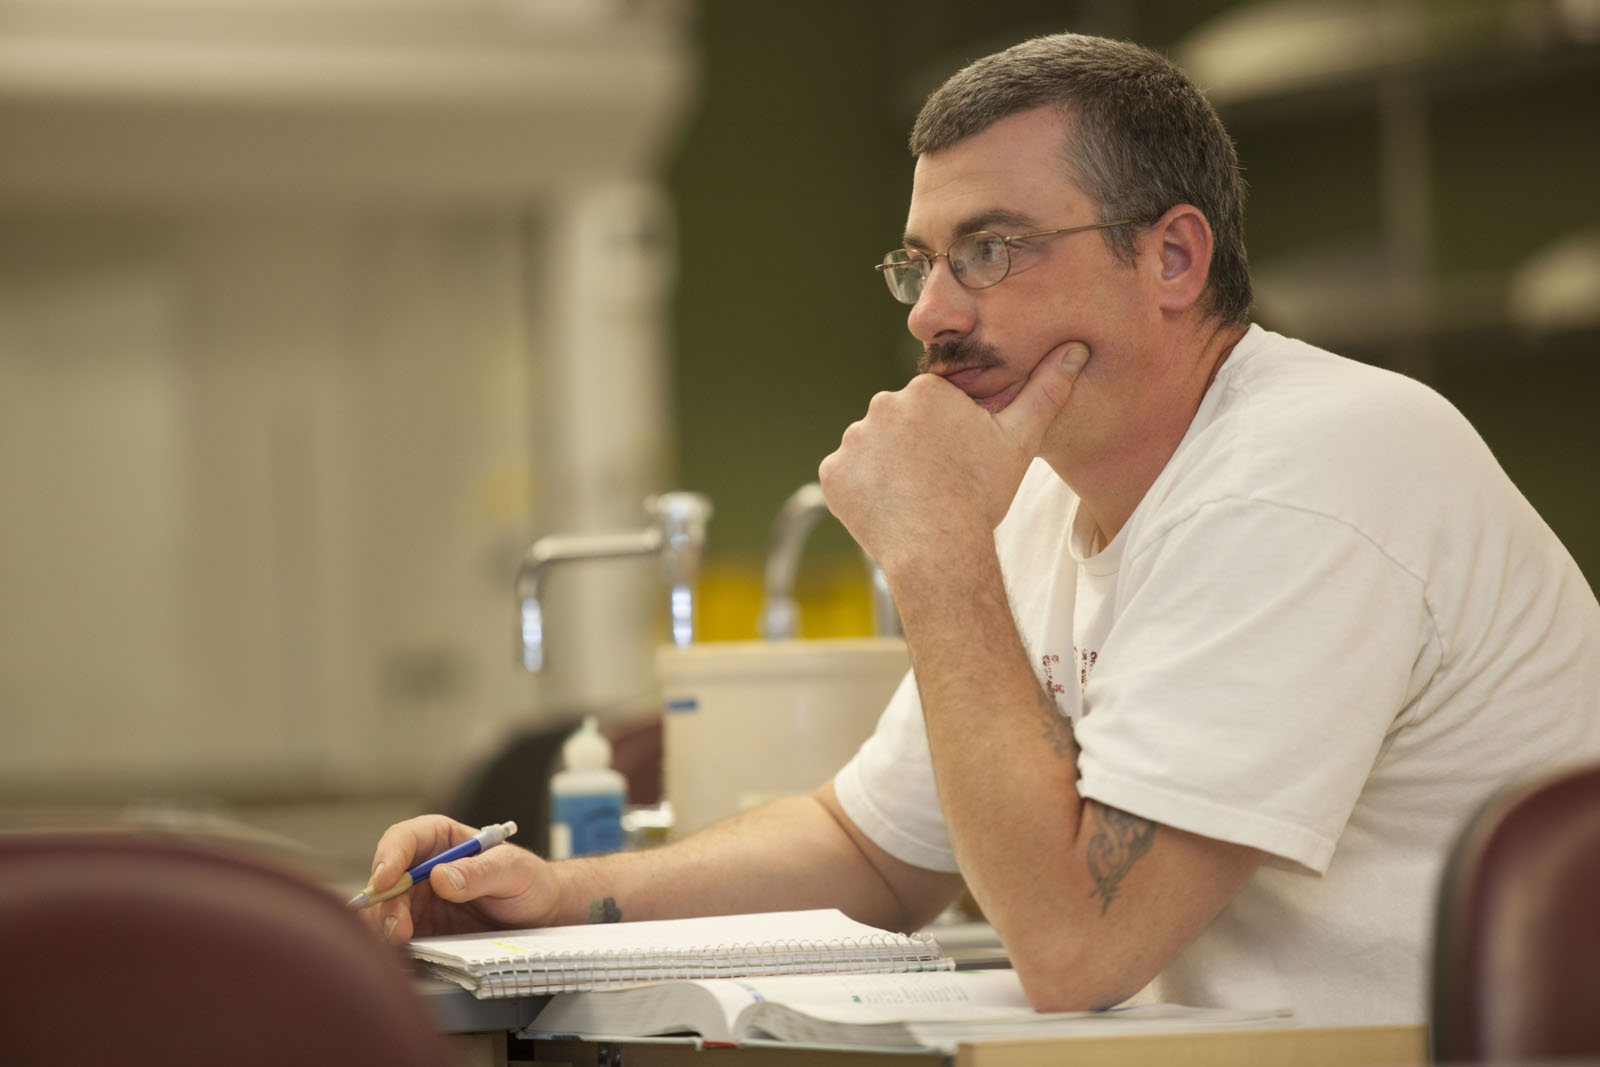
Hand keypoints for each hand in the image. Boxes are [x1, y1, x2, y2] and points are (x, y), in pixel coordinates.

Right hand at [360, 814, 558, 943]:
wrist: (540, 917)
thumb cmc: (530, 882)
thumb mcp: (514, 870)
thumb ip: (481, 871)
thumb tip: (440, 877)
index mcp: (441, 840)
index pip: (404, 839)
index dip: (389, 857)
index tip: (386, 880)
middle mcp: (423, 869)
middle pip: (386, 880)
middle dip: (386, 904)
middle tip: (399, 928)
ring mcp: (420, 902)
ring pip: (386, 911)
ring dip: (387, 927)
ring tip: (403, 943)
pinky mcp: (422, 931)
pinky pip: (398, 938)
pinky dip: (395, 948)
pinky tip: (408, 956)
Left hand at [819, 342, 1087, 575]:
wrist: (939, 551)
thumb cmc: (980, 496)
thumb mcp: (1019, 440)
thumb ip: (1045, 391)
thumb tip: (1074, 351)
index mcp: (924, 391)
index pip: (930, 406)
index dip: (945, 435)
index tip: (956, 461)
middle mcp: (882, 405)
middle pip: (897, 424)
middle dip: (913, 448)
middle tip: (936, 482)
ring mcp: (852, 440)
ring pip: (871, 450)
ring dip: (886, 468)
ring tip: (913, 498)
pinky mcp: (833, 473)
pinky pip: (847, 477)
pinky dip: (862, 491)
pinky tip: (889, 508)